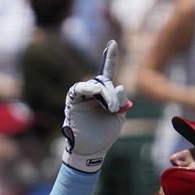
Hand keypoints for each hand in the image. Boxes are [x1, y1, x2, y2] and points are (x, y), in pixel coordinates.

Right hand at [62, 39, 131, 171]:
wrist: (91, 151)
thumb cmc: (104, 135)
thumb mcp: (118, 118)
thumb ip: (121, 102)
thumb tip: (120, 86)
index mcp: (103, 95)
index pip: (106, 73)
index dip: (109, 58)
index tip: (112, 43)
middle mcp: (92, 92)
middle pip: (104, 81)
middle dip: (112, 93)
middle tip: (115, 109)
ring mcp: (82, 96)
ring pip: (95, 84)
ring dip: (105, 94)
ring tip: (110, 109)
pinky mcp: (73, 101)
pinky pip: (79, 88)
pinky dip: (88, 88)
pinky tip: (95, 93)